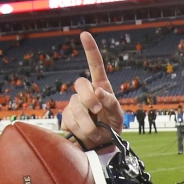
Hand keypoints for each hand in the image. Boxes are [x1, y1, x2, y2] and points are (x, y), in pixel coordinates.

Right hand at [60, 32, 123, 150]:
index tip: (85, 34)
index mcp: (100, 88)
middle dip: (90, 99)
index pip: (95, 65)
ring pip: (75, 108)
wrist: (100, 148)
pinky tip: (85, 136)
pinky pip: (70, 122)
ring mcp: (74, 105)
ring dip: (89, 125)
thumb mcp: (118, 116)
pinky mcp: (65, 118)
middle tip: (98, 112)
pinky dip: (81, 132)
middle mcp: (85, 93)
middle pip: (80, 84)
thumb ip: (112, 103)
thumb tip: (99, 92)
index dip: (90, 50)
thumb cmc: (112, 129)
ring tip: (96, 133)